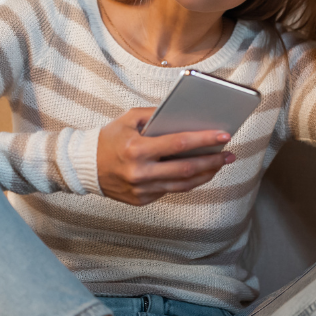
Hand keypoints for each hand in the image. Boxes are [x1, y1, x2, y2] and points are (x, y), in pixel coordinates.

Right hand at [97, 107, 236, 205]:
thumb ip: (155, 115)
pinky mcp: (142, 200)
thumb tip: (184, 115)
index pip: (179, 143)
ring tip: (220, 164)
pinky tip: (200, 172)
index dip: (204, 139)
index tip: (224, 135)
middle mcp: (140, 172)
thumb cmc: (109, 138)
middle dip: (212, 161)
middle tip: (230, 154)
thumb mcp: (128, 119)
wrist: (86, 167)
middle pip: (186, 168)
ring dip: (205, 174)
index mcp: (137, 149)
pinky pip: (170, 191)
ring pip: (183, 185)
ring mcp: (141, 189)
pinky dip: (187, 182)